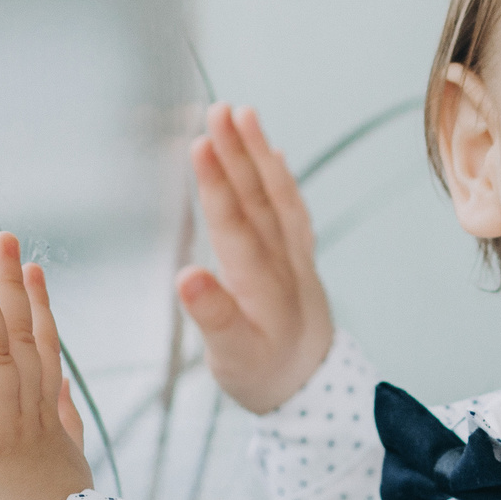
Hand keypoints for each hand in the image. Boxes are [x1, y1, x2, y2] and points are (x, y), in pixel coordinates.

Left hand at [0, 232, 94, 499]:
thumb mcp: (69, 472)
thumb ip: (65, 426)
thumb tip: (62, 390)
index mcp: (49, 423)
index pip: (43, 352)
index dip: (37, 307)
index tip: (31, 267)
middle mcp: (28, 418)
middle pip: (20, 340)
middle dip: (8, 287)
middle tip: (0, 238)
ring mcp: (4, 433)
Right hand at [178, 103, 333, 412]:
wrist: (314, 390)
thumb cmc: (265, 375)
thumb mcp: (231, 357)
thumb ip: (212, 316)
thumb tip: (186, 277)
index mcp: (260, 283)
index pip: (235, 224)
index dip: (217, 184)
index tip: (201, 143)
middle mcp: (282, 261)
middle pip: (257, 198)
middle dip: (237, 152)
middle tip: (217, 109)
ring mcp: (294, 255)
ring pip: (277, 195)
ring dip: (259, 153)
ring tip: (242, 112)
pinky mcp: (299, 257)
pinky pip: (293, 208)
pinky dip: (282, 176)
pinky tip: (272, 150)